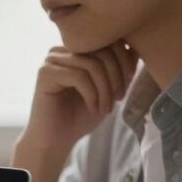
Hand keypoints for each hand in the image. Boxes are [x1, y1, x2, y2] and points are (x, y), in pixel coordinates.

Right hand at [20, 41, 138, 159]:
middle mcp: (62, 50)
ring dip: (105, 90)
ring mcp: (51, 61)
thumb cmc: (79, 117)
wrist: (54, 141)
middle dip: (116, 78)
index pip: (109, 40)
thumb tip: (135, 50)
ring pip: (92, 65)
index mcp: (75, 49)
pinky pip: (79, 77)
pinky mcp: (45, 74)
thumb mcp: (107, 89)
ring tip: (105, 108)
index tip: (126, 87)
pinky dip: (92, 95)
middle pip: (102, 51)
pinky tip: (93, 108)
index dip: (124, 62)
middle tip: (118, 99)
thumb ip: (119, 69)